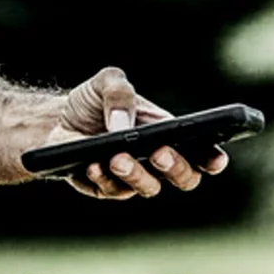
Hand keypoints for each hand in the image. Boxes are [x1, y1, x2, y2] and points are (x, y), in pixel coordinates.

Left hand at [45, 66, 230, 200]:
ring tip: (116, 158)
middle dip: (175, 167)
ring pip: (148, 188)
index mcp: (169, 134)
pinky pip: (111, 191)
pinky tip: (92, 164)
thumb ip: (119, 91)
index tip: (216, 158)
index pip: (203, 152)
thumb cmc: (93, 102)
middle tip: (158, 153)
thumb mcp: (107, 82)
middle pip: (184, 178)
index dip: (214, 159)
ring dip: (136, 174)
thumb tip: (122, 124)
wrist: (57, 120)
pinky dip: (103, 178)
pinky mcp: (106, 188)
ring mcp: (133, 178)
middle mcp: (156, 161)